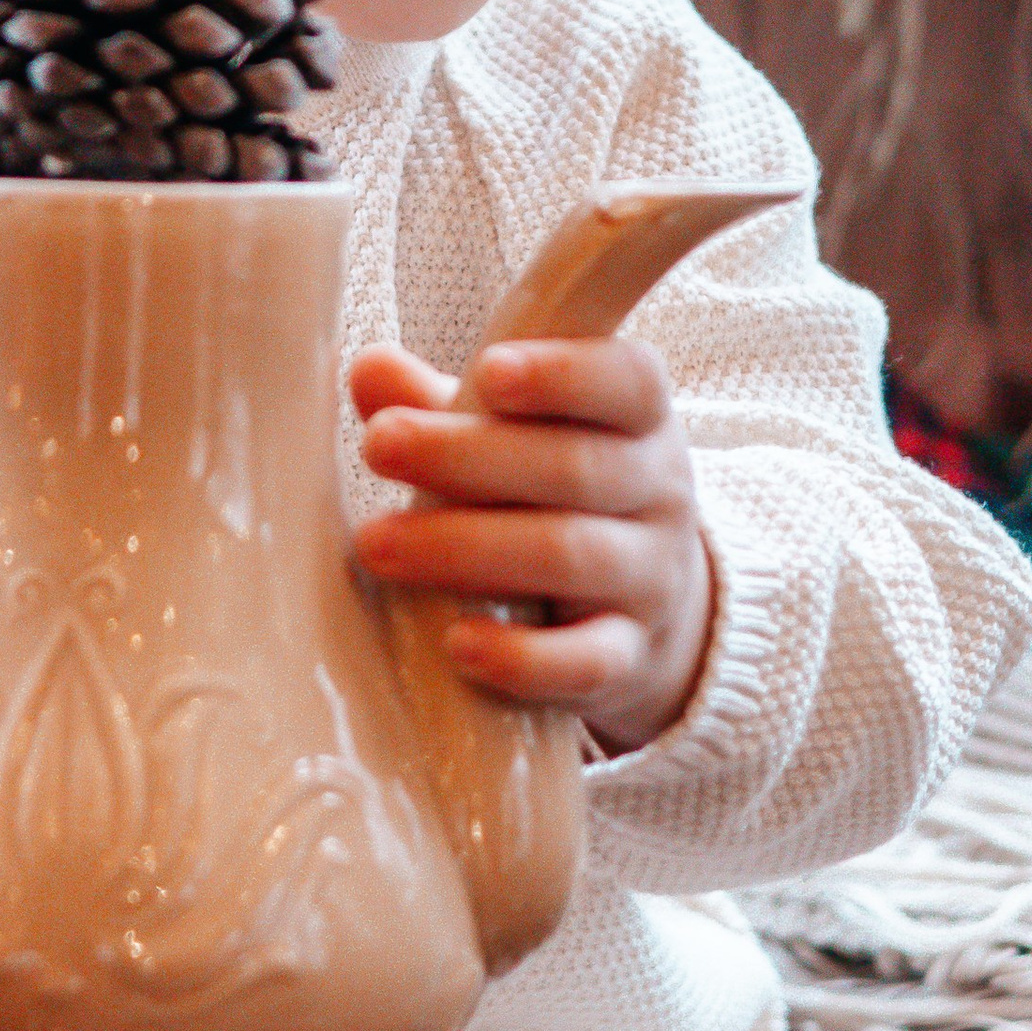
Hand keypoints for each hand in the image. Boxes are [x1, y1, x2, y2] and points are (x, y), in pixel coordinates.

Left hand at [348, 335, 713, 754]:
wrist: (640, 607)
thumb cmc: (553, 491)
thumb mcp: (514, 433)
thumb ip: (446, 400)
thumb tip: (370, 371)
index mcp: (641, 417)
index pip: (628, 380)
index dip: (563, 372)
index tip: (487, 370)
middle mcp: (660, 491)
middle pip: (575, 466)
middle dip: (466, 455)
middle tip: (377, 445)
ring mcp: (652, 578)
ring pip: (570, 554)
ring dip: (464, 548)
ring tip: (376, 544)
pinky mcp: (631, 656)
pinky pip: (588, 660)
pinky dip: (524, 657)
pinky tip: (457, 643)